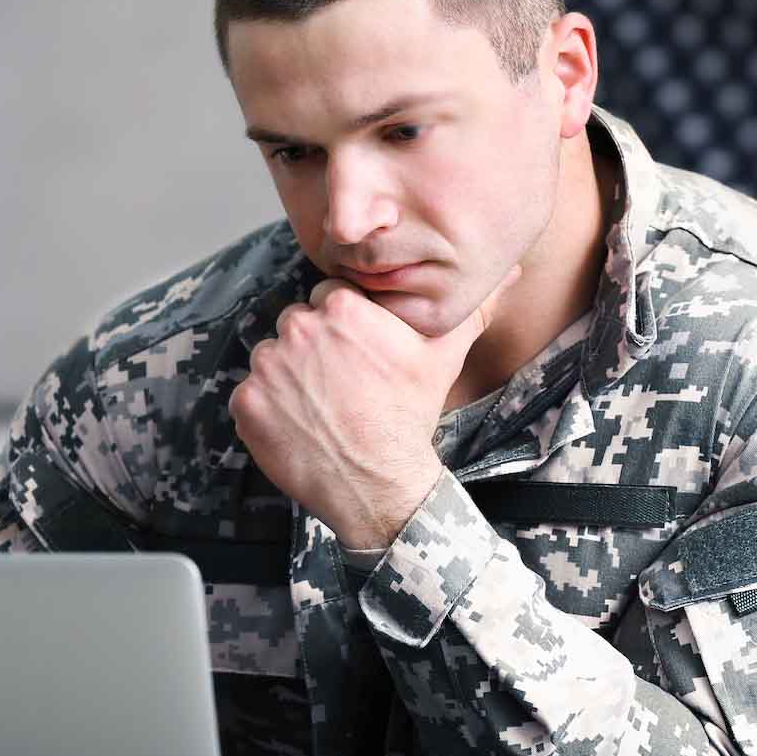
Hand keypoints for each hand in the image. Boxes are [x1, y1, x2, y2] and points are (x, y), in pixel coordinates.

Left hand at [230, 266, 520, 549]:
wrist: (379, 484)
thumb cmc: (409, 418)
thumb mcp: (443, 357)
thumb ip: (467, 307)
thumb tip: (510, 271)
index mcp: (342, 307)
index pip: (328, 298)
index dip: (344, 329)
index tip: (357, 359)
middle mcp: (299, 329)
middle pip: (297, 325)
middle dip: (313, 350)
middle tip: (340, 386)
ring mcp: (268, 367)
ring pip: (273, 358)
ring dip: (290, 378)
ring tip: (321, 407)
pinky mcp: (246, 402)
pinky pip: (251, 393)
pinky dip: (269, 409)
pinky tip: (300, 425)